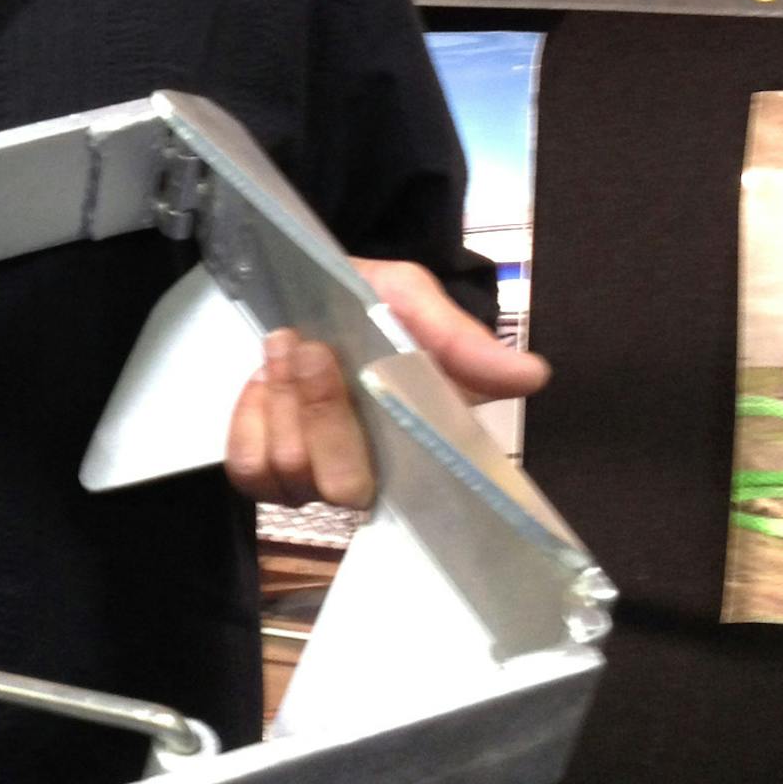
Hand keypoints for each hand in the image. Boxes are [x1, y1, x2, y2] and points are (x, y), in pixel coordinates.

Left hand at [222, 259, 550, 509]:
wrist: (310, 291)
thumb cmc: (372, 303)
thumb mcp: (414, 302)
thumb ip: (463, 342)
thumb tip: (533, 375)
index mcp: (420, 444)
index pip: (413, 492)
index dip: (385, 442)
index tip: (363, 374)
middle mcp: (373, 473)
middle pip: (342, 487)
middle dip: (323, 414)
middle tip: (313, 348)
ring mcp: (318, 476)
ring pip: (289, 475)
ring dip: (282, 404)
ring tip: (288, 347)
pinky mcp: (270, 467)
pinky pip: (249, 470)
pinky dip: (250, 422)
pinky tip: (263, 385)